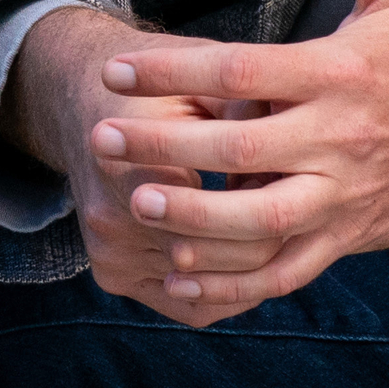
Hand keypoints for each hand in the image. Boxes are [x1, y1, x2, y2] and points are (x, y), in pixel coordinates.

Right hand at [0, 7, 283, 329]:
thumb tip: (302, 152)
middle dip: (272, 229)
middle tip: (293, 196)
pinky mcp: (112, 275)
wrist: (86, 106)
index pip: (231, 208)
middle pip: (228, 254)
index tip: (291, 166)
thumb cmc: (157, 91)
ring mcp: (108, 252)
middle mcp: (109, 215)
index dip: (277, 189)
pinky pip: (193, 307)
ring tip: (268, 217)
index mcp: (126, 157)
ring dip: (250, 257)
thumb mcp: (201, 81)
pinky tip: (246, 254)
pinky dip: (228, 288)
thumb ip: (249, 111)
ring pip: (214, 285)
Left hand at [87, 0, 388, 316]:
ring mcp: (344, 195)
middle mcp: (340, 138)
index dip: (176, 69)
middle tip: (101, 138)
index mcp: (340, 72)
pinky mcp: (348, 236)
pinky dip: (236, 281)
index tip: (118, 69)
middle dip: (166, 144)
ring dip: (197, 218)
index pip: (244, 69)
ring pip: (263, 220)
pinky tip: (182, 274)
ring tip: (137, 208)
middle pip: (241, 147)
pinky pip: (286, 269)